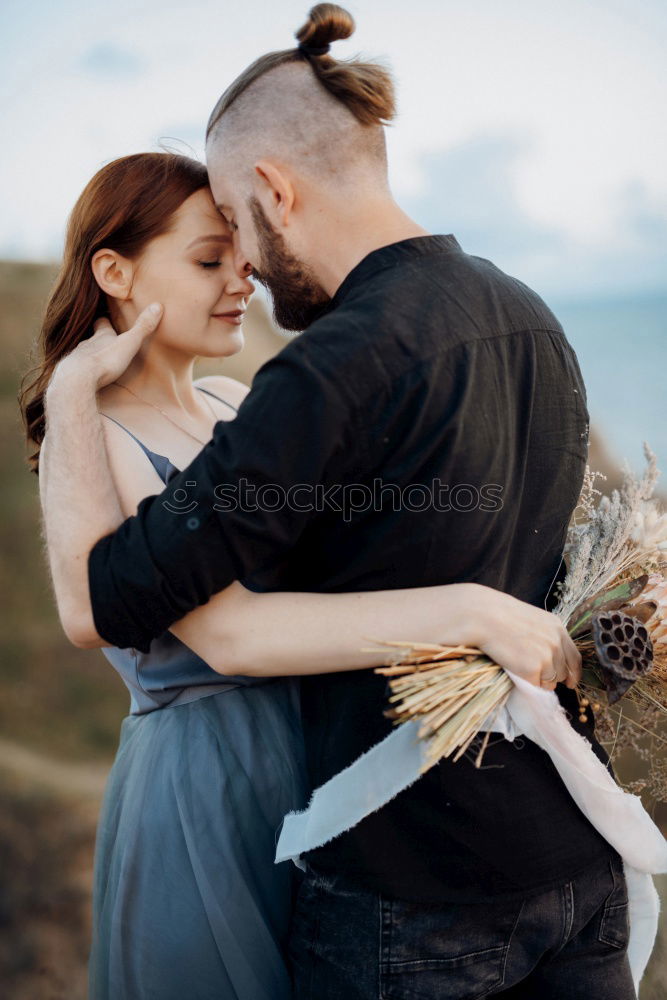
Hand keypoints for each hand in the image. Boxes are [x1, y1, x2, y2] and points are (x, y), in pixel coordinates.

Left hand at [47, 303, 162, 394]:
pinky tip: (87, 377)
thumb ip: (143, 327)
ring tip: (98, 361)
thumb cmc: (105, 359)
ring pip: (84, 353)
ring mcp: (77, 358)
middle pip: (92, 338)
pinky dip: (83, 371)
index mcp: (101, 335)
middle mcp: (87, 344)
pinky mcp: (72, 374)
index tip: (108, 319)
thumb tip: (158, 305)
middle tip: (106, 341)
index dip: (105, 321)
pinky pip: (78, 370)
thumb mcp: (129, 343)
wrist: (78, 378)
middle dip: (98, 339)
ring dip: (91, 356)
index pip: (102, 323)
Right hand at [466, 584, 580, 689]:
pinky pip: (536, 684)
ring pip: (550, 681)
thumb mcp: (533, 619)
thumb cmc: (501, 615)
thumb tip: (551, 657)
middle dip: (554, 677)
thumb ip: (546, 636)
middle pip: (563, 671)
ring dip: (539, 679)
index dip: (574, 673)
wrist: (484, 617)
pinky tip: (516, 668)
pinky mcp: (533, 669)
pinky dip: (528, 681)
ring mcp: (547, 657)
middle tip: (537, 674)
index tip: (571, 682)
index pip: (574, 657)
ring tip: (521, 666)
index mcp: (558, 628)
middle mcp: (557, 643)